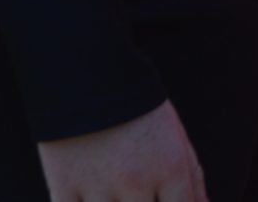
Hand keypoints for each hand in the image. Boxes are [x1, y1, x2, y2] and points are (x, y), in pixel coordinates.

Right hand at [38, 99, 205, 201]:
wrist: (87, 69)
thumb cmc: (138, 109)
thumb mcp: (175, 137)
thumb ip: (192, 181)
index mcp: (170, 169)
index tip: (161, 201)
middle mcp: (137, 181)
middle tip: (137, 193)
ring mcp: (98, 186)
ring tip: (115, 190)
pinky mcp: (64, 186)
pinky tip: (91, 197)